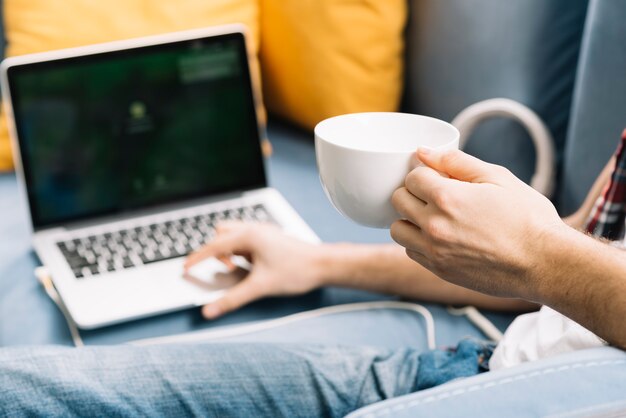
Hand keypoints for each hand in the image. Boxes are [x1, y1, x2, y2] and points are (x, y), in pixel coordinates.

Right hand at [184, 222, 323, 318]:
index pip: (214, 246)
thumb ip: (232, 299)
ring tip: (242, 268)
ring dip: (231, 251)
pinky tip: (254, 266)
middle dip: (218, 252)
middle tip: (229, 270)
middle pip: (221, 235)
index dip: (197, 258)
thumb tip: (210, 310)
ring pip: (234, 236)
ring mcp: (263, 233)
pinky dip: (243, 252)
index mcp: (248, 236)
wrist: (323, 265)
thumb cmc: (296, 270)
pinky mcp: (270, 239)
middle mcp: (254, 229)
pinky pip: (247, 241)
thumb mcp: (260, 287)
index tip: (185, 267)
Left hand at [390, 148, 565, 300]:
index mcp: (447, 198)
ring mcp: (434, 251)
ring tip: (433, 217)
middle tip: (435, 194)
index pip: (411, 177)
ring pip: (398, 230)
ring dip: (410, 219)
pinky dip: (418, 242)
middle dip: (413, 192)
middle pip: (398, 200)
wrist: (544, 263)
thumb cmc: (527, 218)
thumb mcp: (497, 177)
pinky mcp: (439, 270)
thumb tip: (422, 152)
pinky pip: (411, 252)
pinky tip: (440, 237)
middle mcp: (434, 226)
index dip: (425, 173)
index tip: (439, 178)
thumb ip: (455, 162)